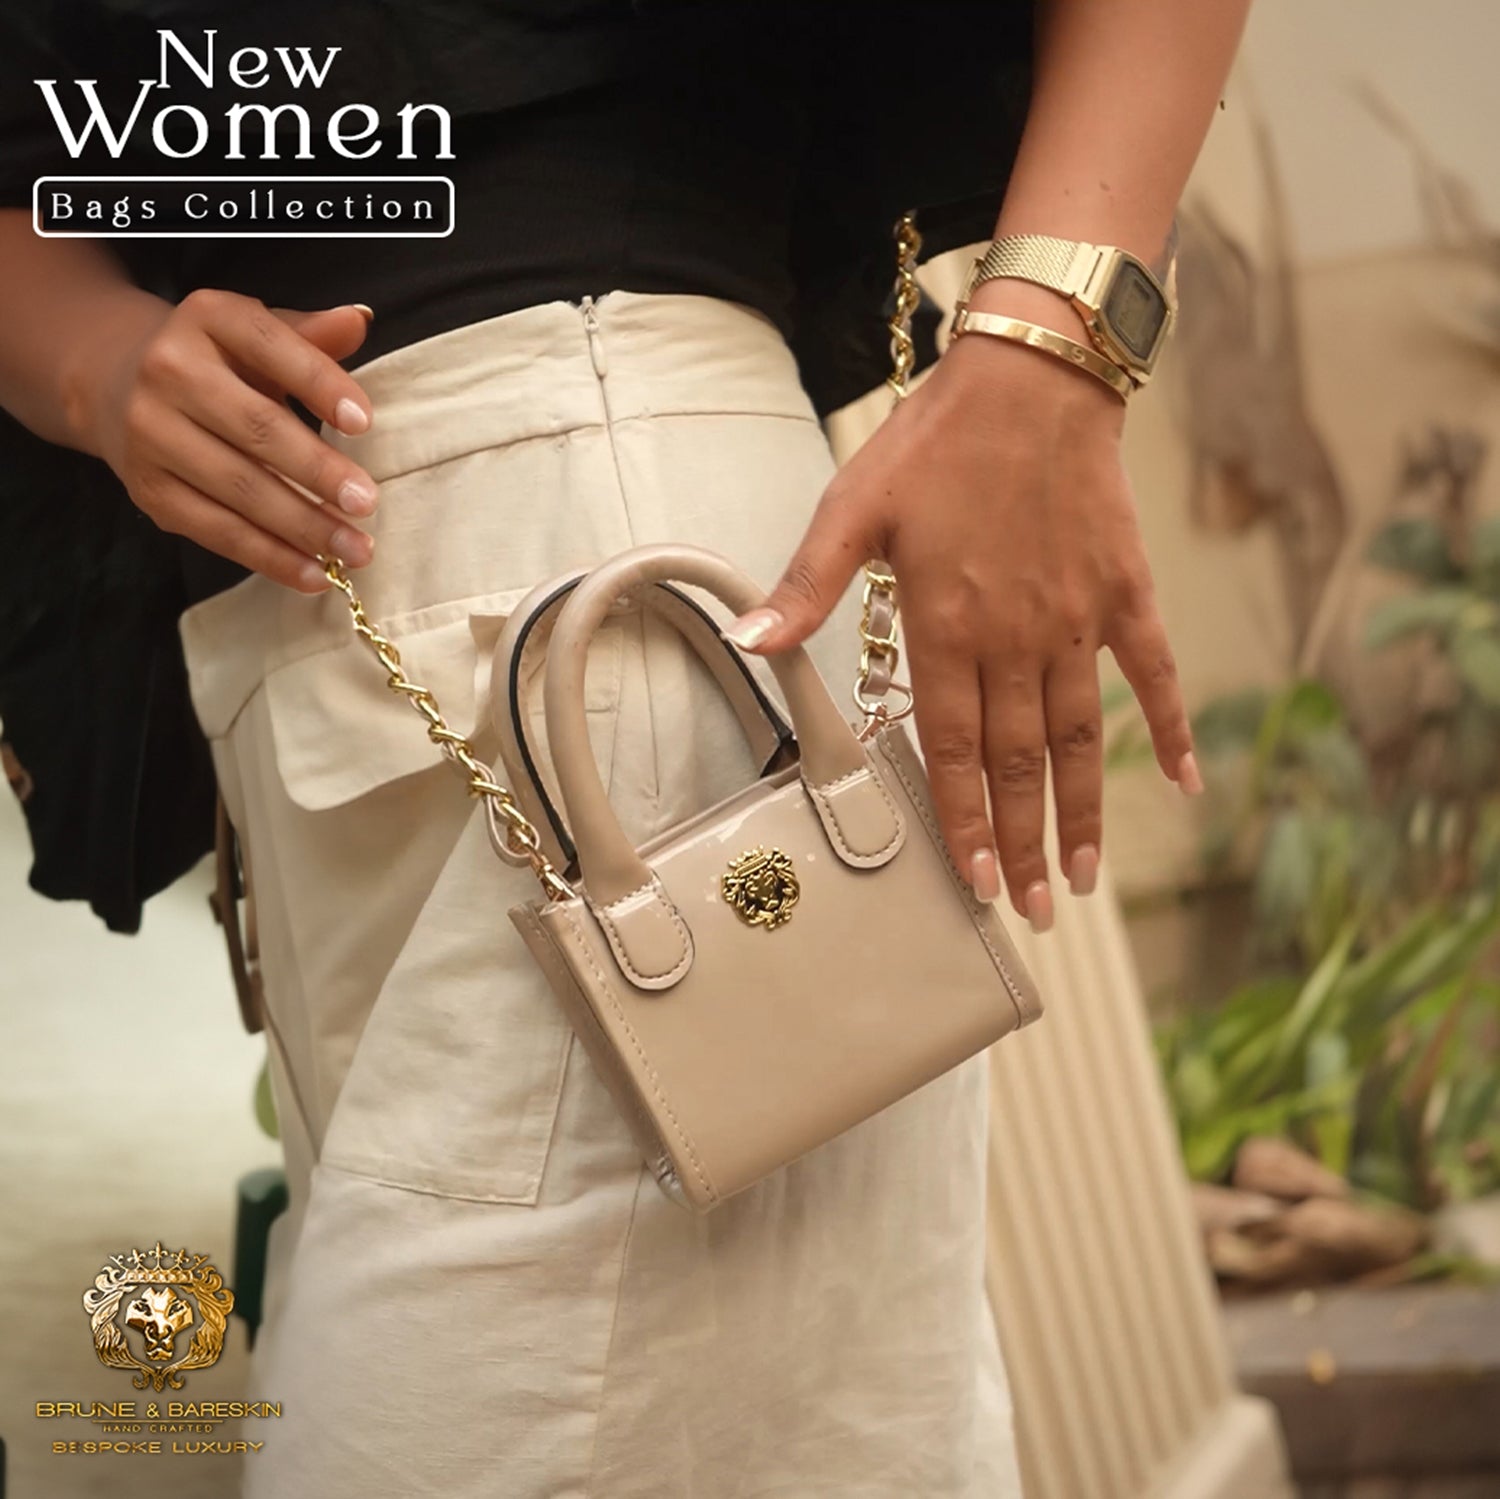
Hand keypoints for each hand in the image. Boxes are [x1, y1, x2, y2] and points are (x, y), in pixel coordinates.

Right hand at [75, 288, 378, 592]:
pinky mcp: (149, 491)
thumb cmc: (217, 360)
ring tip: (356, 549)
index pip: (271, 346)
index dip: (320, 384)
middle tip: (367, 503)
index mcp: (208, 318)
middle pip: (256, 429)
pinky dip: (270, 557)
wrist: (115, 381)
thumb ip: (309, 337)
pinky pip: (217, 531)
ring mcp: (152, 434)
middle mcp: (169, 371)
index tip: (365, 423)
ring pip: (239, 489)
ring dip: (303, 526)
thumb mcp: (258, 335)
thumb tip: (359, 321)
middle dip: (318, 472)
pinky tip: (315, 574)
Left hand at [722, 305, 1200, 931]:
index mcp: (947, 626)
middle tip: (1033, 912)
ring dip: (1084, 812)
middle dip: (1023, 844)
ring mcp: (1077, 620)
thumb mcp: (854, 507)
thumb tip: (752, 642)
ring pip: (1081, 737)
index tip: (975, 884)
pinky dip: (1171, 727)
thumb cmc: (936, 444)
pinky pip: (1153, 673)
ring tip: (1087, 878)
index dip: (962, 822)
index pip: (951, 750)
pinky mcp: (1123, 593)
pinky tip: (1184, 782)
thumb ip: (807, 587)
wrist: (1032, 377)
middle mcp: (1016, 638)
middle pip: (1018, 763)